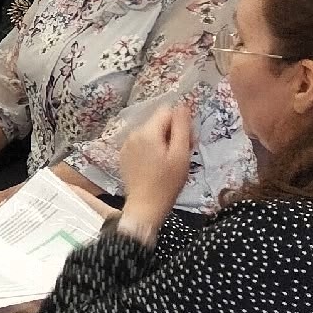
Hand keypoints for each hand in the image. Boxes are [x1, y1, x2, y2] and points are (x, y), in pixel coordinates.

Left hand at [114, 104, 192, 238]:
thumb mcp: (180, 154)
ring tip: (171, 162)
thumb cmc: (167, 183)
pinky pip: (142, 143)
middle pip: (159, 122)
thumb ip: (181, 127)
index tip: (188, 141)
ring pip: (151, 132)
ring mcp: (127, 144)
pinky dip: (152, 150)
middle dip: (173, 133)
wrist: (145, 206)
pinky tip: (158, 166)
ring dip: (163, 142)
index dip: (181, 123)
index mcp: (147, 131)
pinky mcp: (125, 155)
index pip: (168, 111)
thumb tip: (182, 106)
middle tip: (182, 154)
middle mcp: (133, 133)